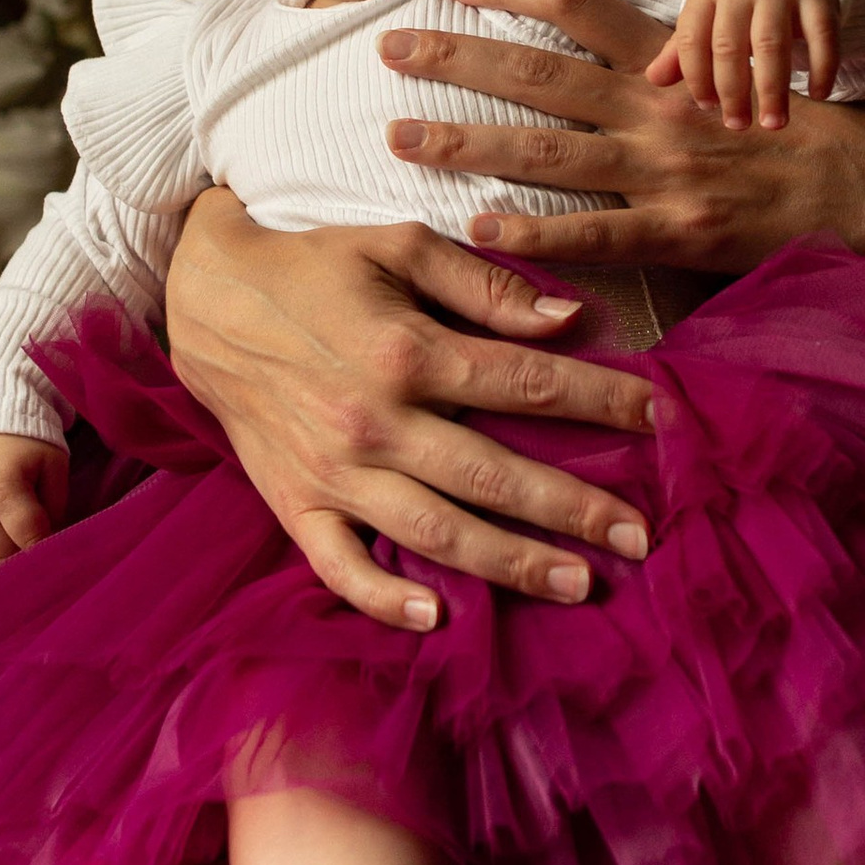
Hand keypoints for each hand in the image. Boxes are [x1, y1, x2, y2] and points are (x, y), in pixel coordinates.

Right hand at [0, 434, 65, 592]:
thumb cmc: (26, 439)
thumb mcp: (52, 464)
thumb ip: (54, 506)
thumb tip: (52, 546)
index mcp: (4, 487)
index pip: (29, 538)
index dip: (45, 556)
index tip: (57, 571)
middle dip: (16, 573)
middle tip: (32, 586)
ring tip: (1, 593)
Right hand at [164, 190, 661, 634]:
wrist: (204, 298)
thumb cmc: (313, 265)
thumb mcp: (399, 245)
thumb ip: (486, 286)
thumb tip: (569, 319)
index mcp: (408, 350)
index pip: (529, 383)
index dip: (602, 402)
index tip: (660, 422)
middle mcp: (375, 421)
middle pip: (495, 475)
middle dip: (575, 509)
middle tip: (642, 536)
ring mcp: (333, 472)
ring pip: (435, 532)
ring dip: (509, 564)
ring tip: (578, 584)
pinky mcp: (294, 504)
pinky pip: (339, 568)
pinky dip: (384, 600)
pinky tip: (437, 619)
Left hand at [407, 0, 864, 266]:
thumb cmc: (804, 131)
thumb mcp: (735, 75)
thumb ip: (667, 69)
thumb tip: (600, 60)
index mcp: (671, 62)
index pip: (578, 3)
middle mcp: (657, 107)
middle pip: (539, 71)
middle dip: (457, 57)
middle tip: (387, 46)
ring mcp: (665, 171)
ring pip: (547, 150)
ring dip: (468, 141)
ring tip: (399, 135)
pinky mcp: (680, 233)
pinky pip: (594, 234)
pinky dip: (533, 232)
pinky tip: (477, 228)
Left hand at [645, 0, 839, 128]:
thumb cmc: (740, 1)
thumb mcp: (708, 16)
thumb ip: (682, 49)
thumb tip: (654, 80)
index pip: (692, 39)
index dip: (697, 77)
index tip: (708, 107)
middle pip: (730, 45)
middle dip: (732, 91)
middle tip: (738, 125)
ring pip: (772, 44)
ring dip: (772, 89)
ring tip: (774, 123)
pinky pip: (821, 35)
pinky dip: (821, 67)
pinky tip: (818, 95)